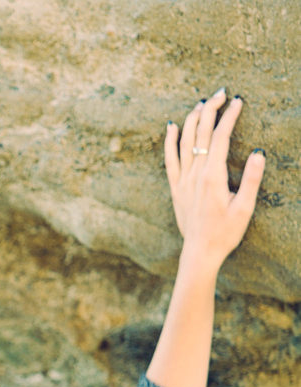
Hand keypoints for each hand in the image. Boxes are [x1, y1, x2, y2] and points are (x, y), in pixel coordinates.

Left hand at [164, 88, 264, 270]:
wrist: (199, 253)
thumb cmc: (224, 233)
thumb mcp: (244, 208)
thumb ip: (251, 179)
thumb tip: (258, 152)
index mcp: (212, 177)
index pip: (220, 137)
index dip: (229, 116)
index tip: (238, 101)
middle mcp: (195, 175)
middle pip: (202, 133)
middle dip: (211, 109)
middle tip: (222, 93)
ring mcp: (183, 181)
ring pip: (184, 142)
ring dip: (193, 119)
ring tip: (202, 103)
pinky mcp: (175, 188)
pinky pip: (169, 159)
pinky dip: (170, 141)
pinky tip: (172, 126)